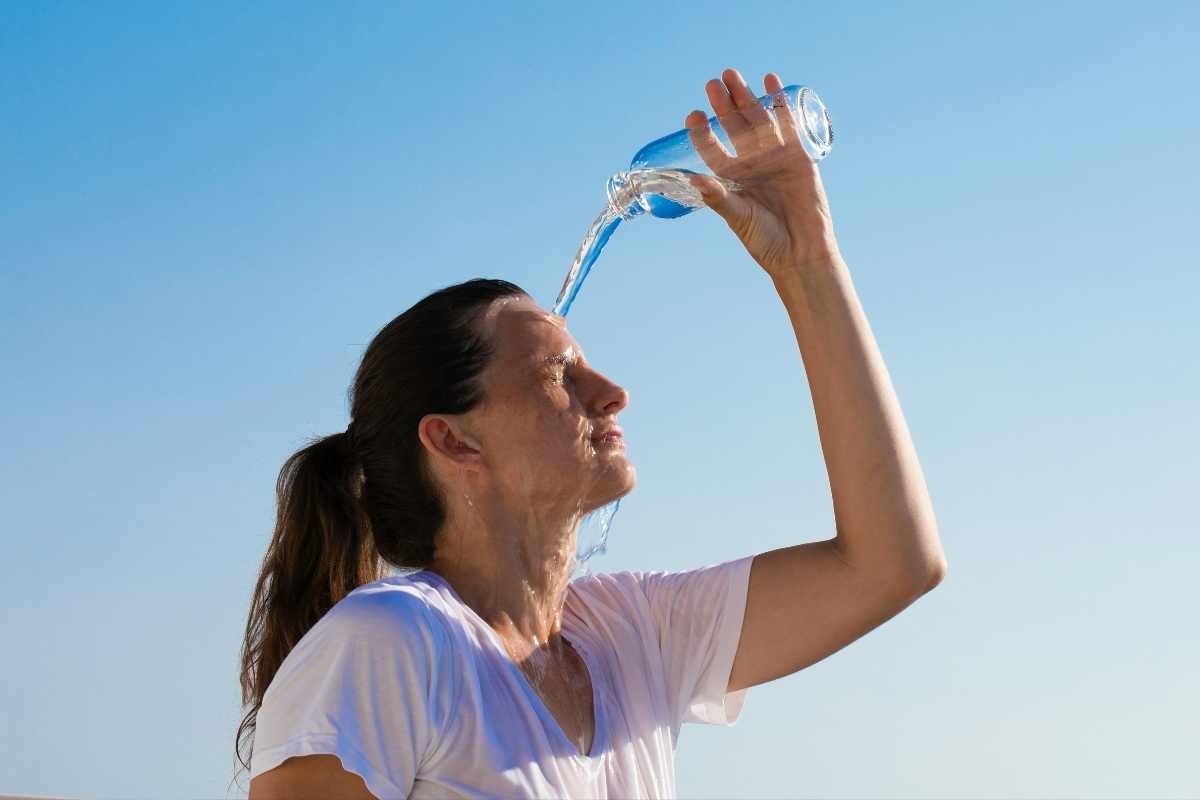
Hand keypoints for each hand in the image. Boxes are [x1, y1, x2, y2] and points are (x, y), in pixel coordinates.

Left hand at [685, 68, 842, 279]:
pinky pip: (787, 123)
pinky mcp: (797, 154)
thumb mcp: (738, 217)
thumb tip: (694, 180)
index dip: (701, 132)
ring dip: (746, 97)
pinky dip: (779, 102)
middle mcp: (749, 163)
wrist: (801, 251)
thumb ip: (718, 197)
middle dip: (723, 105)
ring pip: (757, 120)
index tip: (693, 117)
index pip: (711, 148)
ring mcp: (773, 156)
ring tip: (732, 75)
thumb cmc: (765, 240)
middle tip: (713, 83)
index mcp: (730, 178)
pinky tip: (770, 80)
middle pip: (733, 127)